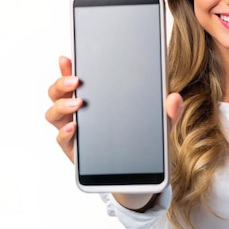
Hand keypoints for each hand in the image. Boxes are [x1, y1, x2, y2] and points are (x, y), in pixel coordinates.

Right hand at [45, 56, 183, 163]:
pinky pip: (60, 138)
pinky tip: (74, 127)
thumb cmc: (141, 139)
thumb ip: (168, 111)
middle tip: (76, 81)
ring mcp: (73, 130)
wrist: (137, 171)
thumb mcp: (158, 123)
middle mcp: (77, 112)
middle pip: (57, 92)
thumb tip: (175, 98)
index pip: (75, 78)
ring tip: (77, 104)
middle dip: (61, 83)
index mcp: (93, 98)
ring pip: (52, 113)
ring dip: (62, 105)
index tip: (67, 57)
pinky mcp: (73, 150)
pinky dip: (64, 131)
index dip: (67, 66)